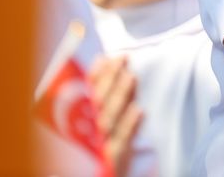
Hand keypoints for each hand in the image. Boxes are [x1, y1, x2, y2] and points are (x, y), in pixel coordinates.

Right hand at [89, 56, 141, 176]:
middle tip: (121, 59)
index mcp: (83, 120)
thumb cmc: (104, 143)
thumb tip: (105, 60)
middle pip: (97, 103)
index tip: (105, 57)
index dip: (96, 74)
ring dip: (119, 97)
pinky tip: (139, 111)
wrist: (105, 172)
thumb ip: (100, 92)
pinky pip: (121, 143)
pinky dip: (130, 126)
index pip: (88, 93)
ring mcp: (100, 145)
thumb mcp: (99, 118)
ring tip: (131, 76)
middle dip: (109, 79)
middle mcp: (89, 132)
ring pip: (108, 120)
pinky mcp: (114, 160)